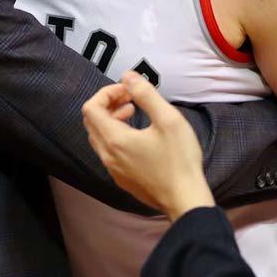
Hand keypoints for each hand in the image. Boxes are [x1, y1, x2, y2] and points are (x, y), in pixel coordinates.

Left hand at [82, 71, 214, 220]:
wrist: (185, 199)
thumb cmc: (179, 160)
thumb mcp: (168, 119)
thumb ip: (145, 94)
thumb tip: (128, 77)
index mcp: (114, 140)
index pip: (91, 108)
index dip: (106, 93)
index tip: (127, 90)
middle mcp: (108, 156)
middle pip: (91, 122)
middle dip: (107, 104)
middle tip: (129, 98)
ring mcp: (113, 169)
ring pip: (98, 137)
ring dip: (111, 119)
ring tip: (133, 111)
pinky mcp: (122, 178)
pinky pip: (108, 151)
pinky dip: (115, 136)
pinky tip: (137, 135)